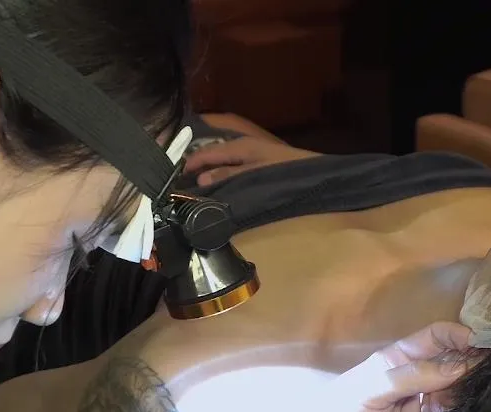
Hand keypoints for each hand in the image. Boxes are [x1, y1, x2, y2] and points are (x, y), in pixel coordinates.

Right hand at [183, 136, 319, 185]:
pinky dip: (220, 173)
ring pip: (219, 159)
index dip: (189, 165)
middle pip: (210, 154)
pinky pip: (230, 165)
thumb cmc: (287, 170)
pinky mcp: (256, 161)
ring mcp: (249, 152)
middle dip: (195, 167)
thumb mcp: (256, 173)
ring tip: (194, 187)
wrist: (316, 170)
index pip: (205, 153)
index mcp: (239, 145)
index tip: (174, 180)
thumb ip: (230, 175)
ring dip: (207, 171)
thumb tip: (200, 180)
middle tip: (180, 185)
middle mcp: (241, 145)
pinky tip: (218, 185)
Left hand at [270, 322, 474, 411]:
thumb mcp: (369, 389)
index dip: (464, 338)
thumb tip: (462, 366)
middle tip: (447, 404)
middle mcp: (412, 388)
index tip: (488, 349)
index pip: (440, 339)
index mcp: (399, 363)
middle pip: (455, 378)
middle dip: (462, 388)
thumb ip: (413, 376)